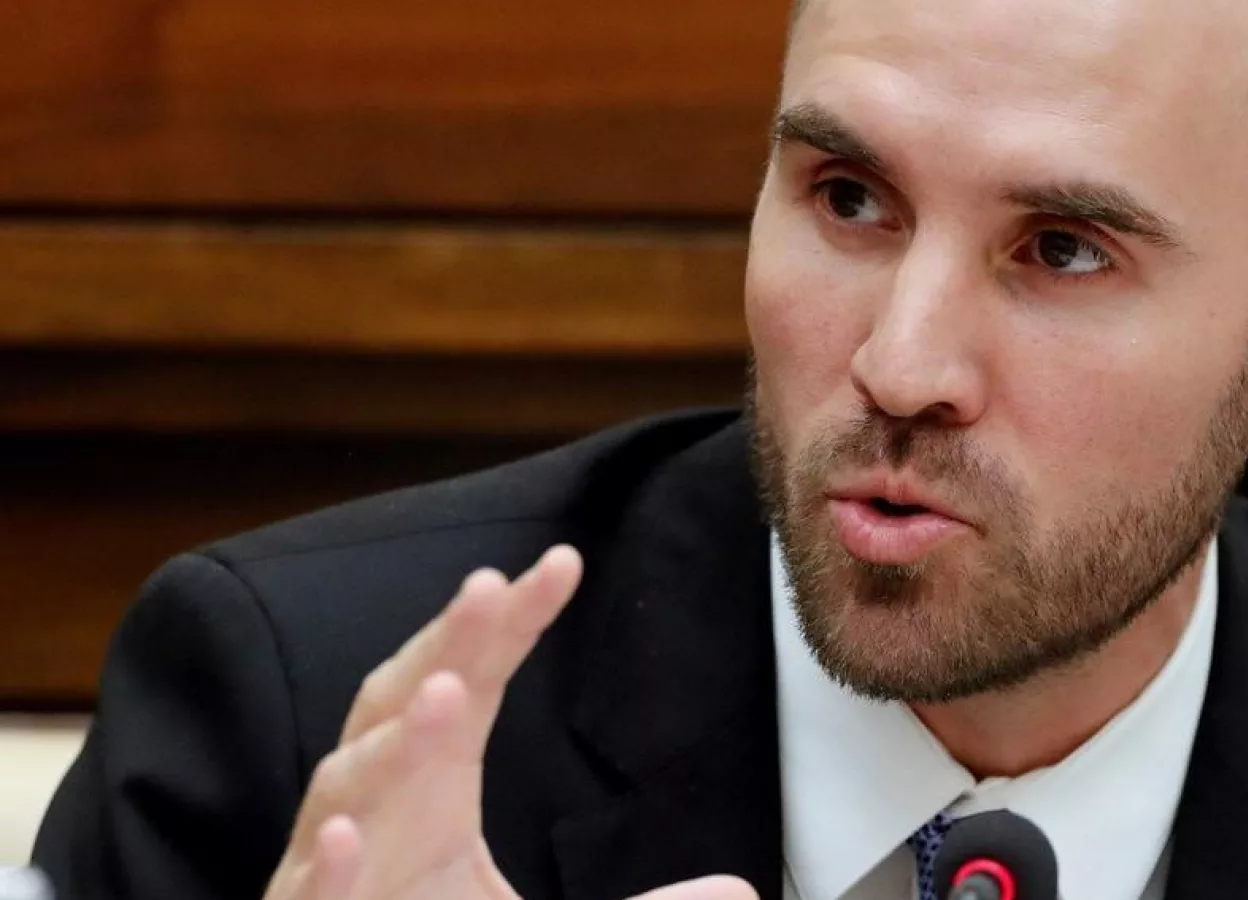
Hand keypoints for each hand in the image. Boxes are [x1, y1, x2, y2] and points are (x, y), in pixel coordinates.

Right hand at [262, 545, 755, 899]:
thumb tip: (742, 888)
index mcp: (432, 787)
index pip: (476, 680)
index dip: (511, 621)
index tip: (564, 562)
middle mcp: (379, 804)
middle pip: (407, 703)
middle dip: (447, 644)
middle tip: (489, 585)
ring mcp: (339, 860)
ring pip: (354, 786)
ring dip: (397, 741)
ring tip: (447, 695)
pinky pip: (312, 890)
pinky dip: (325, 861)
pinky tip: (347, 833)